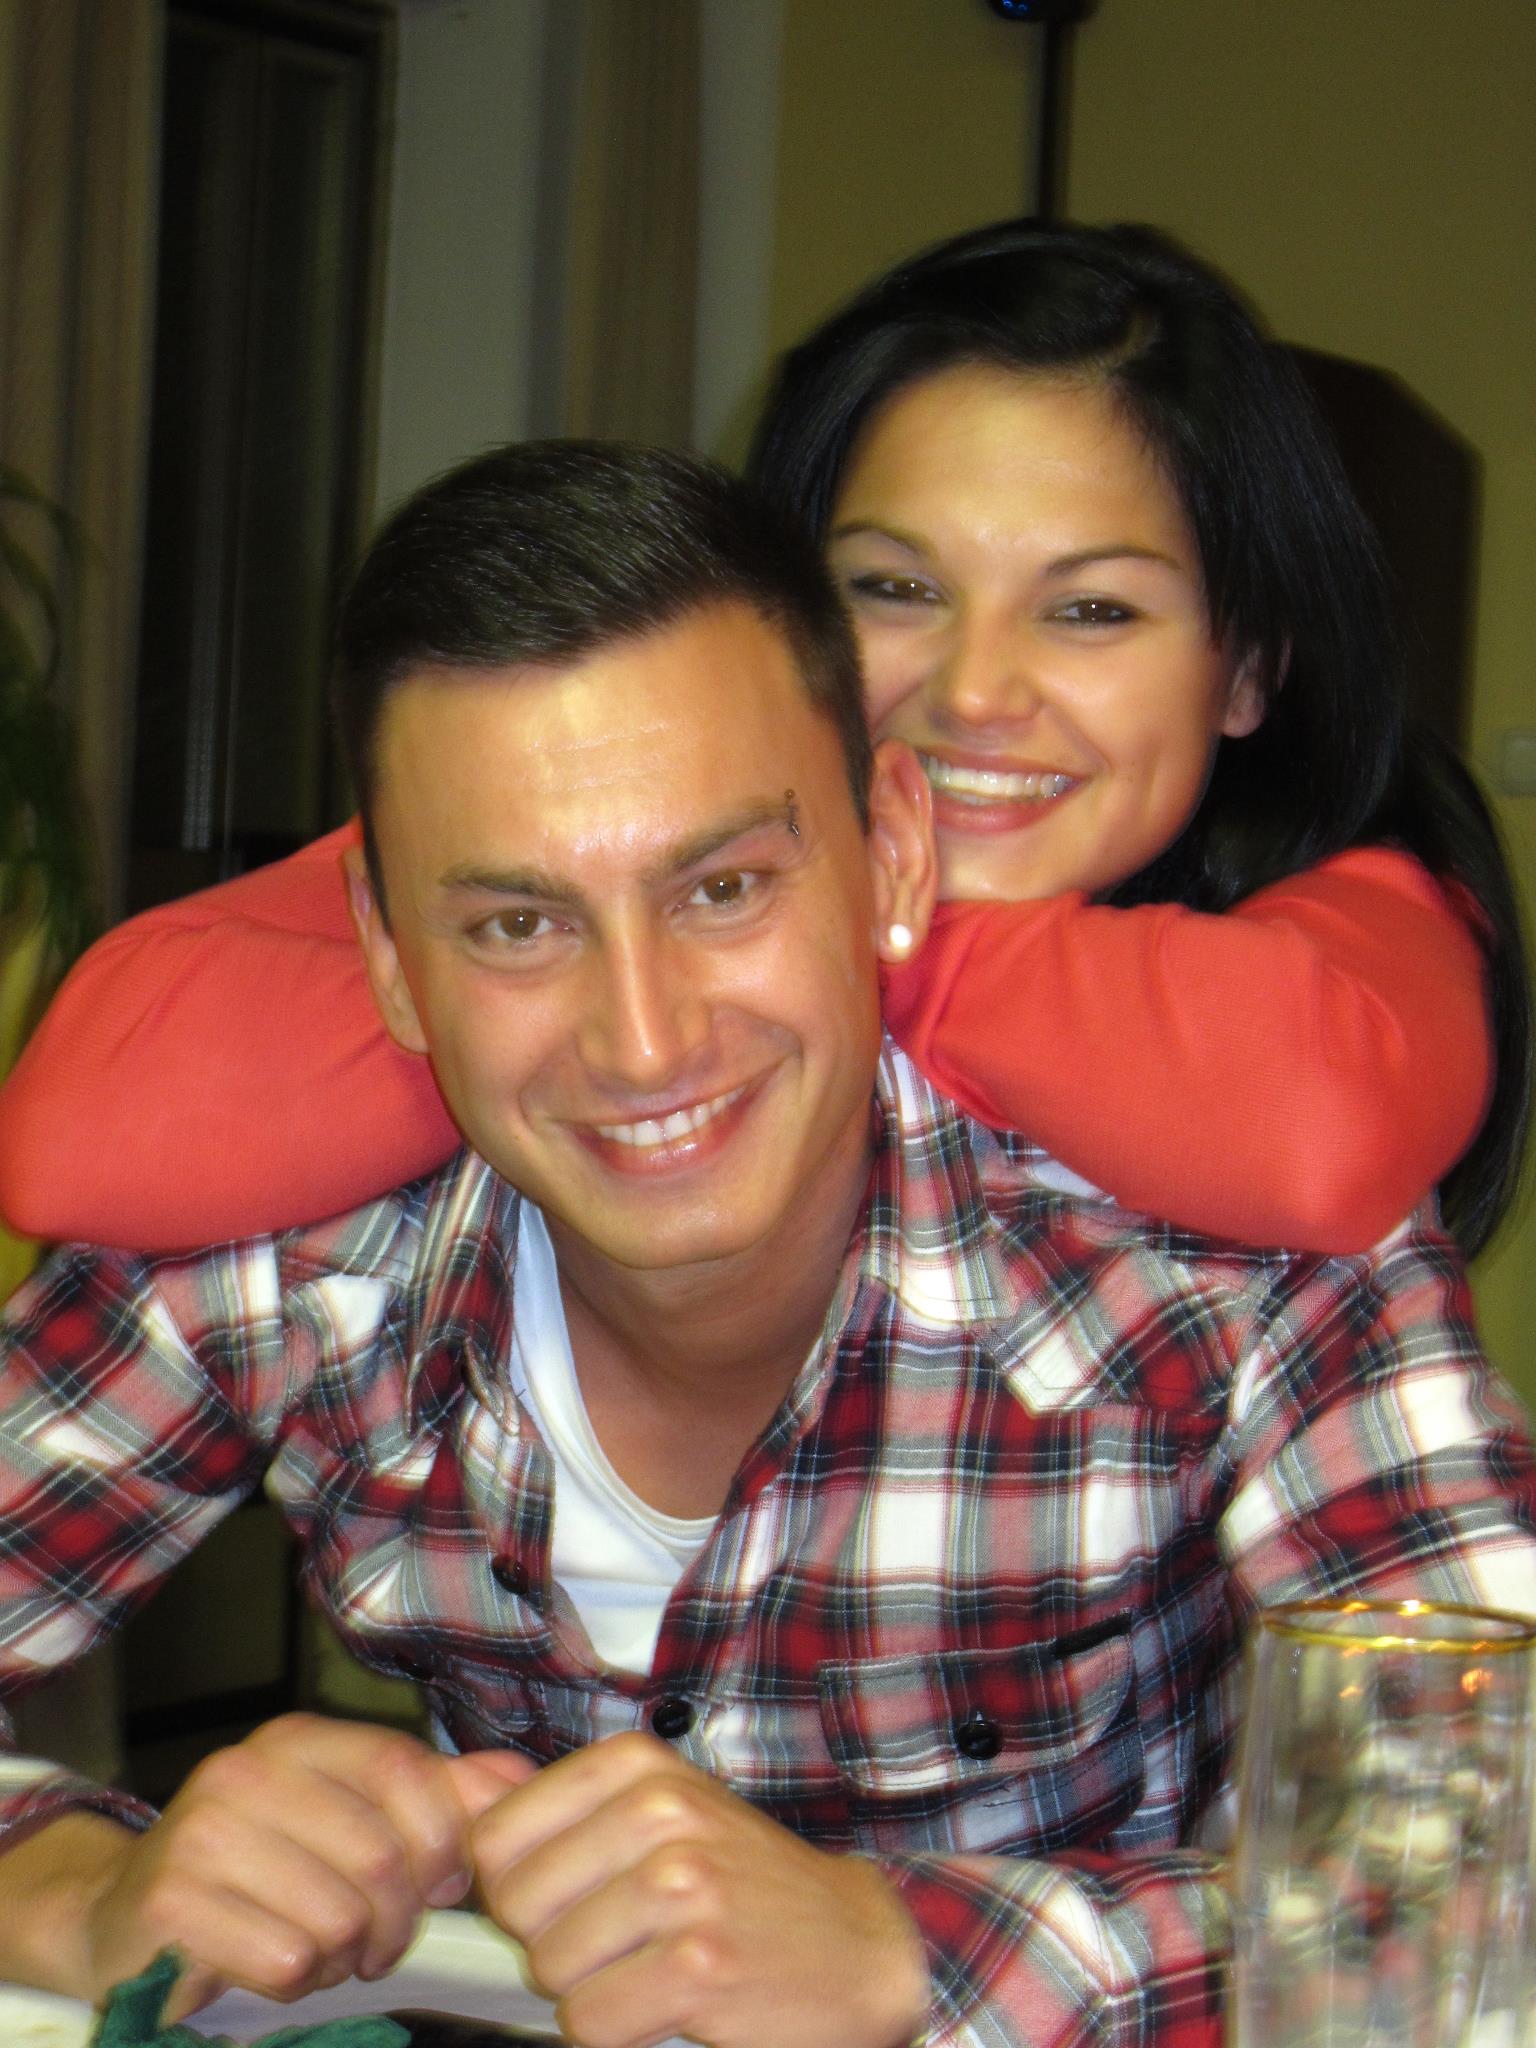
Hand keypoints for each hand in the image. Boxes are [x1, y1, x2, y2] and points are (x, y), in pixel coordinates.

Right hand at [73, 1712, 473, 2017]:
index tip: (445, 1886)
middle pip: (380, 1856)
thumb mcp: (350, 1817)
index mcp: (300, 1739)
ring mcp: (202, 1833)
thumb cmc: (261, 1870)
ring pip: (337, 1916)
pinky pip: (285, 1958)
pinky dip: (294, 1980)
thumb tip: (523, 1781)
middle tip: (376, 1939)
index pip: (404, 1772)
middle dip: (396, 1920)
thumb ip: (440, 1796)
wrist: (125, 1917)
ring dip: (343, 1956)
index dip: (442, 1840)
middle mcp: (246, 1770)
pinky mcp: (172, 1903)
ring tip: (318, 1948)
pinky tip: (273, 1963)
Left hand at [461, 1730, 929, 2047]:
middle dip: (552, 1944)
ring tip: (649, 1969)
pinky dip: (614, 2030)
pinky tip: (665, 2005)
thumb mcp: (664, 1813)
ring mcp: (681, 1886)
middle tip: (619, 1942)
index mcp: (638, 1766)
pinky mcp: (697, 1966)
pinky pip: (588, 2021)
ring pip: (550, 1968)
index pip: (498, 1836)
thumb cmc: (746, 1883)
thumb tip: (461, 1805)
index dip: (516, 1889)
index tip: (566, 1900)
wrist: (860, 1944)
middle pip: (517, 1908)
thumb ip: (564, 1811)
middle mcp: (658, 1811)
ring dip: (589, 1990)